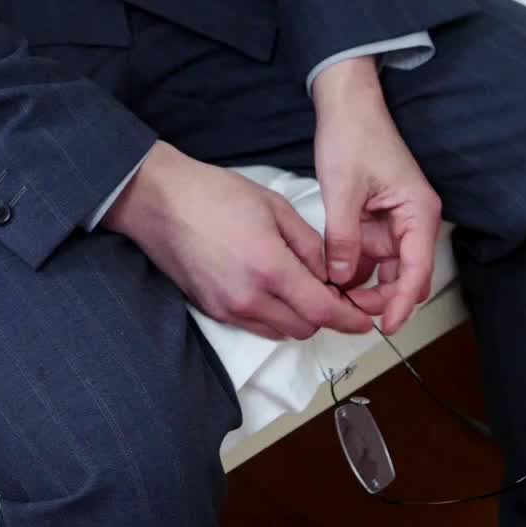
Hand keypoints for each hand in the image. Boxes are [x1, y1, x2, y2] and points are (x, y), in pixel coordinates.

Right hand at [101, 140, 379, 340]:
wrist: (160, 202)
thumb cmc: (216, 194)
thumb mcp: (274, 206)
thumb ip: (309, 243)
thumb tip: (329, 272)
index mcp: (270, 269)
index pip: (323, 311)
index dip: (350, 320)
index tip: (365, 320)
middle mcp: (250, 299)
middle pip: (305, 328)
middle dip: (324, 314)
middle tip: (330, 289)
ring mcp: (229, 310)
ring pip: (281, 332)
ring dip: (297, 317)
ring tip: (298, 285)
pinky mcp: (212, 311)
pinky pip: (256, 326)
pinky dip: (272, 316)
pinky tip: (270, 287)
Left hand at [312, 57, 442, 336]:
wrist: (346, 102)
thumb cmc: (353, 133)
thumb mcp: (342, 188)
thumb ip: (343, 236)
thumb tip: (340, 278)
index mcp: (418, 211)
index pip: (418, 270)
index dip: (403, 302)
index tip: (386, 326)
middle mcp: (414, 219)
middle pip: (406, 274)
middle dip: (381, 298)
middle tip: (347, 312)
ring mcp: (396, 219)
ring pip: (387, 267)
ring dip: (365, 284)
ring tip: (334, 296)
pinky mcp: (379, 217)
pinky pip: (372, 251)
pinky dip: (356, 265)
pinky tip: (333, 275)